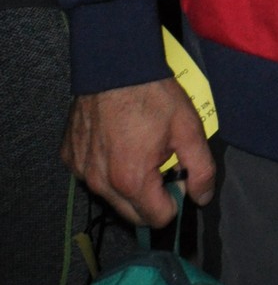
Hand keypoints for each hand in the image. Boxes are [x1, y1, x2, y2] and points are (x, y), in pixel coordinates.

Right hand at [64, 79, 213, 226]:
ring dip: (128, 184)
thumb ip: (201, 169)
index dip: (175, 200)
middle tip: (163, 164)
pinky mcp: (69, 157)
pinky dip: (106, 168)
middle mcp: (99, 183)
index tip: (179, 177)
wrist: (114, 67)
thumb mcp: (190, 130)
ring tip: (141, 150)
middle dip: (152, 198)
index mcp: (131, 180)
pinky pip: (91, 175)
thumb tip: (202, 198)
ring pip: (111, 196)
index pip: (157, 218)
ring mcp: (80, 171)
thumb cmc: (154, 97)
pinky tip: (118, 143)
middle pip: (132, 214)